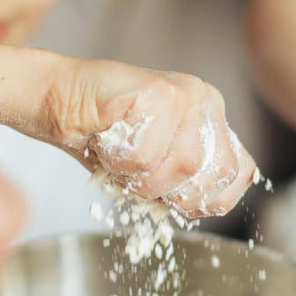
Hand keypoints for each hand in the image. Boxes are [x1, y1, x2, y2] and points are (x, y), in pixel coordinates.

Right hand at [38, 59, 257, 217]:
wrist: (57, 100)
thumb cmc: (103, 137)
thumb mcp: (155, 169)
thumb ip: (188, 181)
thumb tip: (212, 203)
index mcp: (211, 119)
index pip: (238, 174)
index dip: (203, 198)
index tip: (169, 194)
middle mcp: (206, 101)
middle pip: (210, 177)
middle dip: (167, 191)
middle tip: (135, 172)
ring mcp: (186, 93)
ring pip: (182, 167)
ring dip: (139, 177)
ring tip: (119, 154)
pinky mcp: (159, 91)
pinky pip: (147, 155)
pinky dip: (119, 161)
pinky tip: (108, 138)